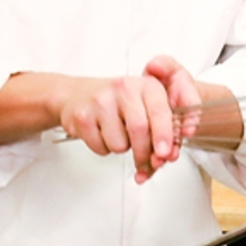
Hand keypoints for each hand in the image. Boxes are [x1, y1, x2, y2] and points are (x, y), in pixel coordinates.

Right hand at [58, 63, 191, 183]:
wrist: (78, 95)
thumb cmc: (117, 102)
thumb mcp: (144, 104)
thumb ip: (161, 126)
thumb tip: (168, 154)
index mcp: (147, 85)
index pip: (160, 111)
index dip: (164, 134)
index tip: (165, 152)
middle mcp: (124, 88)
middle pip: (139, 129)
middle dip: (144, 152)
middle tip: (144, 160)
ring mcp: (101, 101)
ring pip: (119, 143)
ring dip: (121, 148)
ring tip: (118, 134)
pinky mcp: (83, 116)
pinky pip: (100, 147)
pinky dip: (104, 148)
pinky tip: (103, 133)